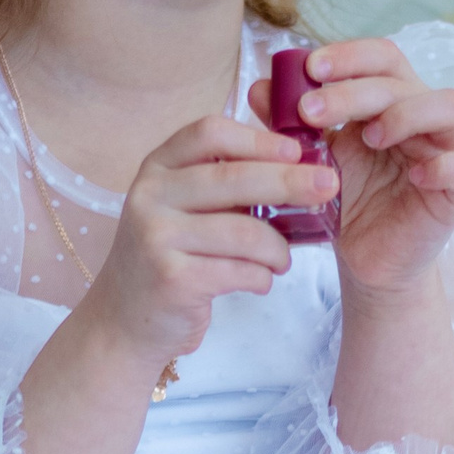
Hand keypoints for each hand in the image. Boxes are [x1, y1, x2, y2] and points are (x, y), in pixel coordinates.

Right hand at [75, 112, 337, 381]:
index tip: (296, 151)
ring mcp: (156, 238)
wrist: (124, 319)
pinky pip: (239, 270)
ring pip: (243, 231)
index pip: (209, 133)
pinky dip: (261, 277)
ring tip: (282, 259)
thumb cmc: (170, 255)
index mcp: (157, 168)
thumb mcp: (182, 208)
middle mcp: (150, 196)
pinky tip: (260, 281)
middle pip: (232, 178)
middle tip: (329, 186)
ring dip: (277, 248)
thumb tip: (300, 164)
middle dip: (289, 181)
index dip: (258, 138)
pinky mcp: (172, 279)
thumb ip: (223, 183)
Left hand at [250, 39, 453, 295]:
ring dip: (405, 113)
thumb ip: (286, 124)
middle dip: (353, 90)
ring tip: (367, 137)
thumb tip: (258, 87)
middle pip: (402, 80)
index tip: (310, 67)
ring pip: (449, 106)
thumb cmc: (344, 200)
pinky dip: (446, 165)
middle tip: (310, 111)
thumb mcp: (310, 159)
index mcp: (389, 100)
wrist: (364, 258)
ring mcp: (447, 150)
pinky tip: (416, 176)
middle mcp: (422, 116)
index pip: (381, 58)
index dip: (350, 55)